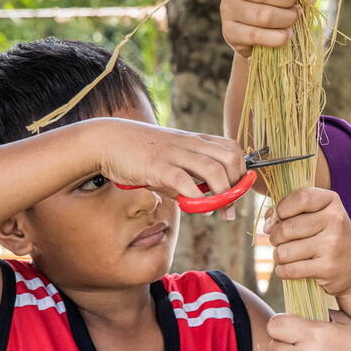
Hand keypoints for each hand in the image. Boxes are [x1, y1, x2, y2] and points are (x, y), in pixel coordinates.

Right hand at [92, 118, 246, 202]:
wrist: (108, 140)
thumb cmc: (139, 152)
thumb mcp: (169, 159)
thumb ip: (186, 179)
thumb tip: (200, 203)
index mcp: (195, 140)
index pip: (233, 149)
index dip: (242, 171)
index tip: (238, 190)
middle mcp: (190, 144)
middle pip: (231, 158)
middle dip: (237, 184)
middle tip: (230, 203)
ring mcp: (175, 154)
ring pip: (213, 169)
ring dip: (222, 193)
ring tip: (218, 210)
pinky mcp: (158, 166)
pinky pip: (184, 181)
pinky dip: (195, 197)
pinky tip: (195, 207)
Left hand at [265, 187, 350, 299]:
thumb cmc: (328, 237)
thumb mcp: (317, 216)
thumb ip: (290, 211)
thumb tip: (267, 224)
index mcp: (332, 201)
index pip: (300, 197)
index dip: (281, 209)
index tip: (278, 218)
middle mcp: (335, 220)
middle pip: (286, 228)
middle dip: (275, 237)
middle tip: (281, 241)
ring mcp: (332, 245)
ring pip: (284, 251)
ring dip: (279, 256)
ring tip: (288, 256)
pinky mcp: (327, 268)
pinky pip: (289, 269)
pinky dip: (283, 271)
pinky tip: (290, 268)